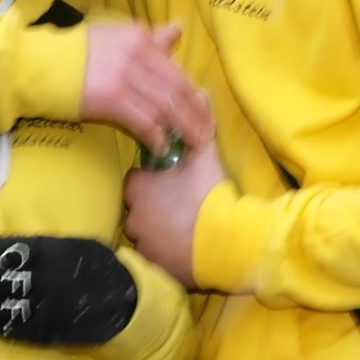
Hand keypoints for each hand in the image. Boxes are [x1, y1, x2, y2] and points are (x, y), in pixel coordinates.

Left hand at [0, 236, 136, 345]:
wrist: (123, 301)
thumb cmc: (97, 266)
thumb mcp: (72, 244)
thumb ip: (40, 246)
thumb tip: (7, 246)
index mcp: (45, 255)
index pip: (1, 252)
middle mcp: (38, 281)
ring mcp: (39, 309)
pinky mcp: (42, 332)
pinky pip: (10, 329)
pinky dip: (1, 322)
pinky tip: (4, 316)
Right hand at [81, 22, 214, 154]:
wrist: (41, 66)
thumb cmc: (78, 52)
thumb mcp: (116, 35)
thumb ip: (150, 36)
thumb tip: (179, 27)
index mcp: (140, 38)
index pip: (177, 71)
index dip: (195, 96)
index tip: (204, 113)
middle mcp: (137, 54)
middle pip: (178, 91)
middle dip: (196, 117)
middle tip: (205, 136)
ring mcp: (125, 77)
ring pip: (166, 108)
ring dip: (182, 130)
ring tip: (190, 145)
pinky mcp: (112, 99)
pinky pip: (145, 122)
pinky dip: (157, 137)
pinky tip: (162, 148)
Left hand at [123, 137, 228, 287]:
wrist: (226, 242)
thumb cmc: (209, 195)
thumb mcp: (205, 154)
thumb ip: (198, 123)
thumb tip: (201, 92)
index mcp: (137, 188)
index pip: (135, 180)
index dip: (152, 180)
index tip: (171, 183)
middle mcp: (133, 218)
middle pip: (139, 209)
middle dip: (154, 207)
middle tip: (182, 206)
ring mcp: (142, 245)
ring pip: (147, 235)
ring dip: (160, 232)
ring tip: (186, 229)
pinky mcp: (154, 268)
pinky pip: (156, 259)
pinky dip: (167, 254)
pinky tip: (186, 249)